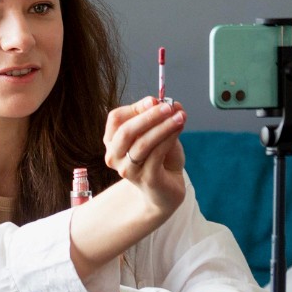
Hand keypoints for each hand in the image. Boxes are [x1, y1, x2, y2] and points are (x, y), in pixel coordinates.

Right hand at [104, 96, 186, 222]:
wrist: (166, 191)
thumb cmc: (160, 160)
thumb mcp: (158, 135)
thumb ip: (162, 120)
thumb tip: (173, 104)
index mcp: (112, 141)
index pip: (116, 118)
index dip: (135, 107)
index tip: (155, 100)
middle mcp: (114, 156)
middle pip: (125, 131)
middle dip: (149, 116)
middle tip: (168, 107)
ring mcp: (128, 170)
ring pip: (142, 143)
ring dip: (163, 127)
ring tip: (180, 117)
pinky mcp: (146, 179)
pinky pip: (156, 154)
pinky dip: (169, 138)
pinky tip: (179, 129)